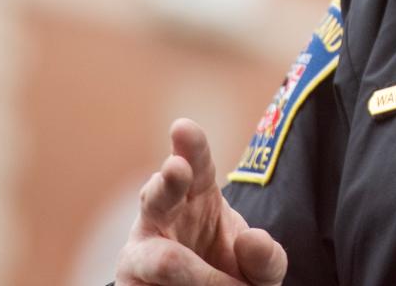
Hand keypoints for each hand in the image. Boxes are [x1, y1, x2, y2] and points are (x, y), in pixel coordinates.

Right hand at [114, 118, 287, 285]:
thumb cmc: (232, 277)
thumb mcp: (262, 269)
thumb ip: (267, 256)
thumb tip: (253, 240)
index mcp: (196, 194)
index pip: (196, 163)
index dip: (190, 145)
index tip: (183, 126)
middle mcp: (161, 217)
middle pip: (158, 195)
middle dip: (166, 182)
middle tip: (177, 169)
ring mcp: (140, 253)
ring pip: (152, 255)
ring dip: (186, 269)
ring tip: (217, 283)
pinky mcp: (128, 285)